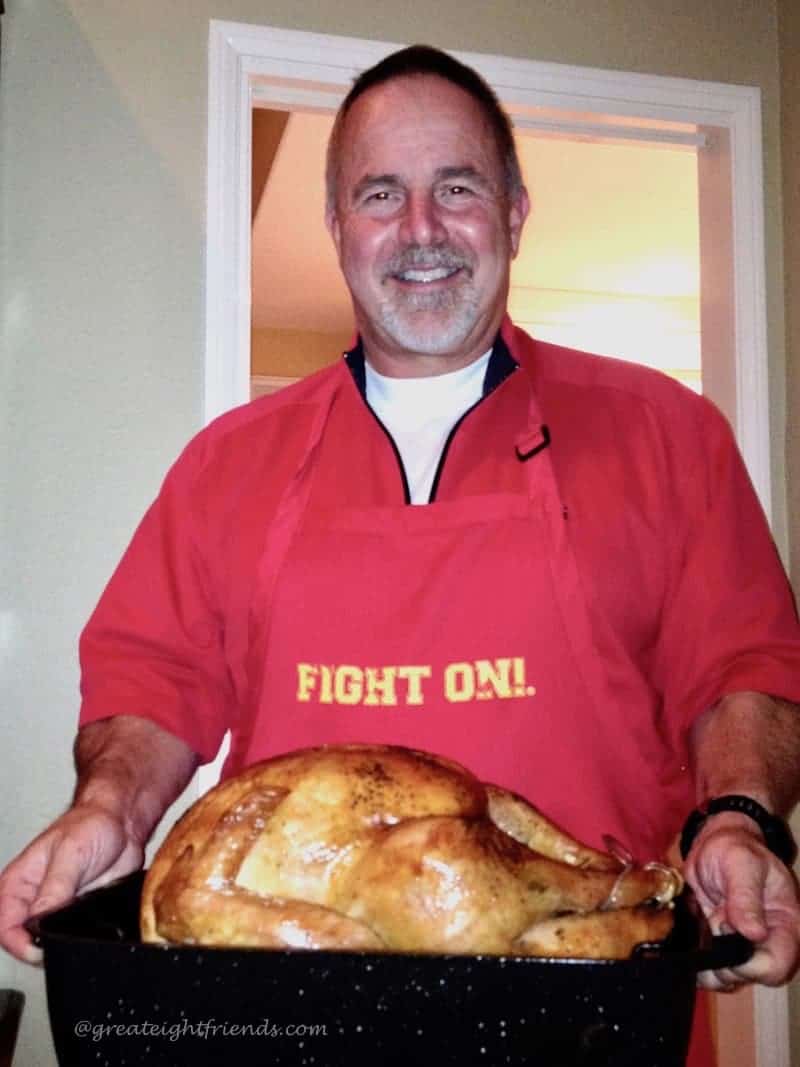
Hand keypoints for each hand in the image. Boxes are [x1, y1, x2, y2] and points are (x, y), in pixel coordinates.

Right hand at [0, 802, 143, 963]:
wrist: (121, 822)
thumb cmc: (90, 824)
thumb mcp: (71, 853)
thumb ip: (55, 888)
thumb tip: (39, 921)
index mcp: (17, 884)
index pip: (4, 927)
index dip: (19, 944)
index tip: (40, 948)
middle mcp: (33, 900)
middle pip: (25, 940)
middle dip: (43, 945)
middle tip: (64, 938)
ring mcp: (56, 909)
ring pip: (51, 941)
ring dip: (64, 941)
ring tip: (80, 927)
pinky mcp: (77, 914)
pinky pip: (74, 935)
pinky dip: (82, 937)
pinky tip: (91, 928)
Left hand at [683, 813, 799, 989]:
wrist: (714, 847)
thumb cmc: (735, 849)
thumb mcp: (741, 863)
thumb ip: (746, 896)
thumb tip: (753, 933)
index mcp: (786, 925)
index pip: (777, 966)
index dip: (750, 963)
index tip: (727, 935)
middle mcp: (768, 942)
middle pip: (752, 978)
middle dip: (726, 963)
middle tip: (712, 927)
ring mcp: (744, 947)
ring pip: (729, 979)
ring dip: (709, 964)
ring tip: (704, 928)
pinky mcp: (723, 947)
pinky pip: (712, 970)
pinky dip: (699, 961)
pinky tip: (695, 939)